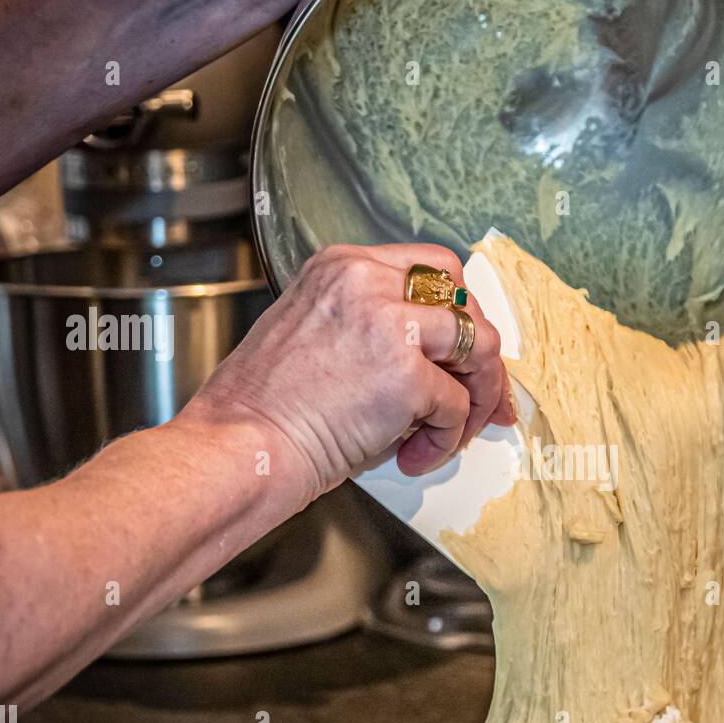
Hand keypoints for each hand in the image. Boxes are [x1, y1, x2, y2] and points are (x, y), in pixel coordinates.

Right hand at [185, 244, 514, 503]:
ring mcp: (390, 326)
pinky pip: (457, 405)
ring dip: (478, 396)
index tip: (465, 351)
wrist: (242, 445)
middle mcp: (368, 283)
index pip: (433, 268)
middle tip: (479, 399)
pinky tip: (413, 456)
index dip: (459, 313)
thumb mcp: (316, 331)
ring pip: (479, 346)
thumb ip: (373, 324)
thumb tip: (437, 355)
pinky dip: (446, 438)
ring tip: (448, 432)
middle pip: (465, 301)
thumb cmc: (269, 407)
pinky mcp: (407, 375)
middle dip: (481, 354)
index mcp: (343, 266)